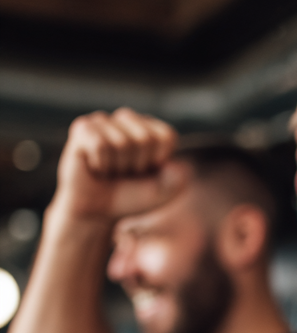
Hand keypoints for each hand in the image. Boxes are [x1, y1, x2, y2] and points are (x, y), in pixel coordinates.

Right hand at [56, 108, 180, 221]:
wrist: (99, 212)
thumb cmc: (131, 197)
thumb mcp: (164, 192)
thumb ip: (178, 179)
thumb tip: (177, 166)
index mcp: (151, 129)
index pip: (166, 136)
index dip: (158, 160)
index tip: (146, 171)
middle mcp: (127, 119)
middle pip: (145, 138)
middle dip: (137, 164)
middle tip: (124, 173)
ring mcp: (104, 121)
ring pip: (122, 143)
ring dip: (117, 166)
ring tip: (109, 170)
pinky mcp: (83, 127)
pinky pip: (100, 144)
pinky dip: (101, 163)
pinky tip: (95, 166)